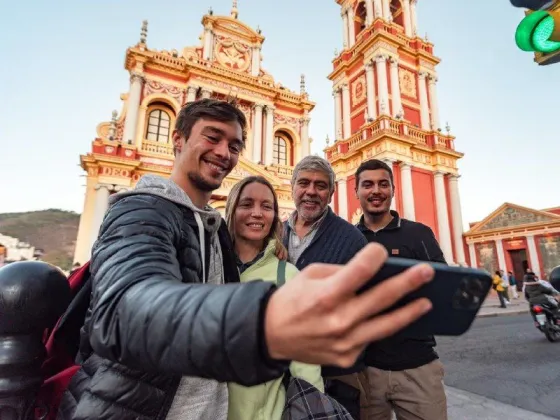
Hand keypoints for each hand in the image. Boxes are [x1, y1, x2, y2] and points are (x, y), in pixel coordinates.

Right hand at [264, 243, 433, 366]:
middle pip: (382, 298)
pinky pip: (369, 339)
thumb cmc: (291, 300)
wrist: (270, 335)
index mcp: (326, 295)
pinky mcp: (347, 357)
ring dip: (410, 312)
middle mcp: (338, 320)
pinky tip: (386, 319)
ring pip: (387, 325)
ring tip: (426, 302)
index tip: (381, 250)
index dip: (375, 256)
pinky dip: (377, 327)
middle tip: (427, 272)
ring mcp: (345, 342)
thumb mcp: (310, 275)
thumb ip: (341, 272)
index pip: (360, 271)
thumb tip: (370, 270)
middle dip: (409, 282)